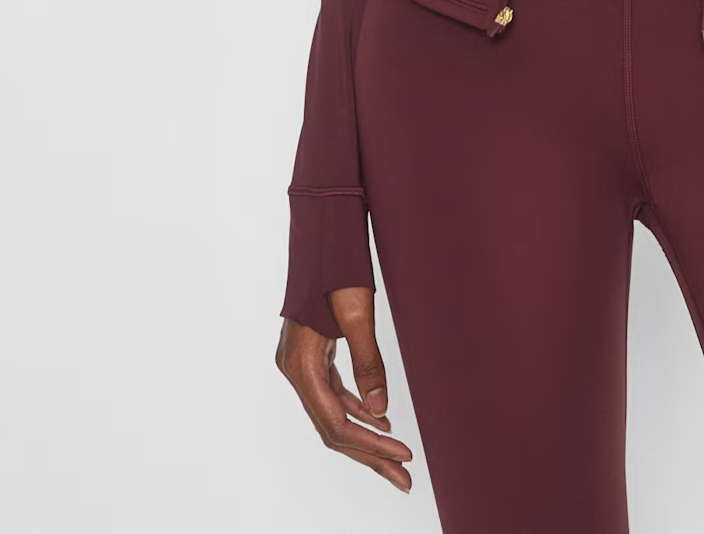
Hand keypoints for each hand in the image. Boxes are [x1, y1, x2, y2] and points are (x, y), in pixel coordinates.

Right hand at [276, 285, 413, 490]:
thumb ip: (368, 363)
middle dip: (369, 454)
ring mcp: (300, 363)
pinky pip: (332, 393)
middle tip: (404, 478)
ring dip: (365, 436)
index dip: (370, 445)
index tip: (403, 456)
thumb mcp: (358, 313)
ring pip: (332, 413)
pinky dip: (356, 408)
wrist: (321, 231)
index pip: (335, 423)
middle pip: (332, 427)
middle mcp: (294, 369)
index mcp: (300, 365)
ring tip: (397, 457)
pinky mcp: (311, 354)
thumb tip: (382, 411)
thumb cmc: (337, 265)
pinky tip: (378, 418)